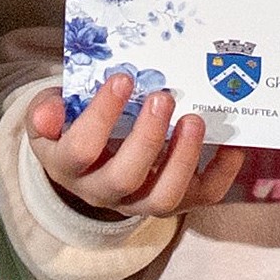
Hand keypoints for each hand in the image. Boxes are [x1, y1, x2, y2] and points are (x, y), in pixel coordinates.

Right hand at [27, 69, 243, 219]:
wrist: (90, 163)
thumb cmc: (73, 127)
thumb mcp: (51, 115)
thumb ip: (47, 109)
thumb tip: (49, 111)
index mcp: (67, 167)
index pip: (80, 150)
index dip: (100, 117)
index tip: (122, 78)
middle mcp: (101, 191)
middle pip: (124, 178)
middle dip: (147, 138)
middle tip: (163, 97)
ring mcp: (139, 200)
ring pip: (163, 198)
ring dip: (183, 159)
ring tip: (195, 120)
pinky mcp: (173, 200)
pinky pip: (202, 196)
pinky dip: (221, 173)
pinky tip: (232, 144)